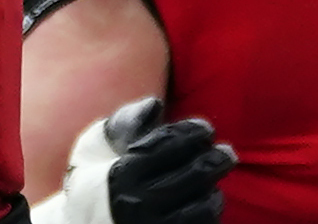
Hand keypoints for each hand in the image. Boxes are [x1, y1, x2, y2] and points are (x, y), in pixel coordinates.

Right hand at [103, 99, 235, 223]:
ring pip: (201, 209)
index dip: (192, 133)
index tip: (206, 128)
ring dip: (214, 191)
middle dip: (215, 160)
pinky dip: (208, 216)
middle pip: (193, 176)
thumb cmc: (89, 179)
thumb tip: (156, 105)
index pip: (169, 146)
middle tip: (227, 152)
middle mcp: (139, 204)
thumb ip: (124, 122)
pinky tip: (207, 203)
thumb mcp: (93, 145)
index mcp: (122, 172)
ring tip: (216, 181)